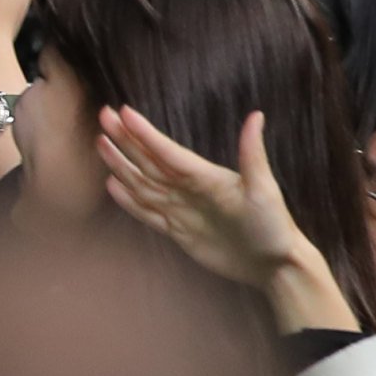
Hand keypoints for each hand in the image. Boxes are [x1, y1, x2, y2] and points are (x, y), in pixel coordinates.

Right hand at [98, 106, 357, 331]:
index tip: (124, 112)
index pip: (167, 152)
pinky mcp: (177, 231)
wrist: (274, 263)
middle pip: (148, 161)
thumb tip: (255, 116)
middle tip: (103, 115)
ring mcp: (181, 209)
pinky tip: (113, 186)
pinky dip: (128, 200)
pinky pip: (146, 212)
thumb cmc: (274, 226)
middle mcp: (189, 189)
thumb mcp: (264, 189)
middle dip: (125, 139)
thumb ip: (252, 154)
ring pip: (142, 183)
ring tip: (101, 144)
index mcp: (205, 177)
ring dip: (121, 164)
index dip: (145, 134)